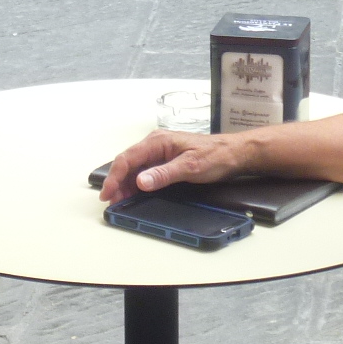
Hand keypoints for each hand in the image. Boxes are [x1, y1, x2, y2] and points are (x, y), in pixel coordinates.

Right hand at [100, 129, 250, 203]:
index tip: (108, 193)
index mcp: (157, 141)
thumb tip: (140, 181)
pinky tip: (135, 195)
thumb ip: (164, 174)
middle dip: (117, 183)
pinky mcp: (165, 161)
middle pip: (128, 163)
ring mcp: (160, 152)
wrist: (234, 153)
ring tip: (120, 201)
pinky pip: (145, 171)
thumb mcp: (190, 166)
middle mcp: (155, 144)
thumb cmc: (215, 155)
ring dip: (126, 185)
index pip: (128, 158)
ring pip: (135, 169)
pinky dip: (137, 184)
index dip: (115, 177)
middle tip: (112, 202)